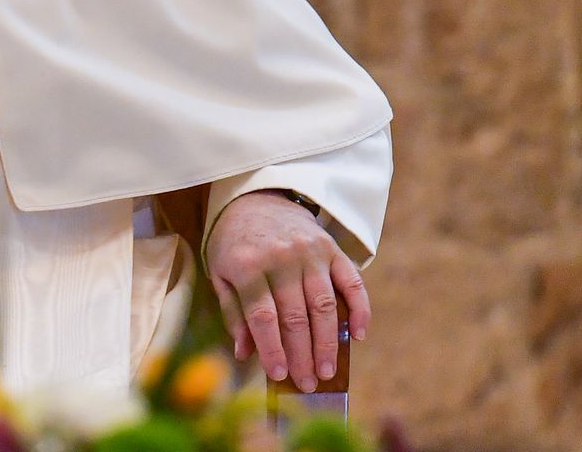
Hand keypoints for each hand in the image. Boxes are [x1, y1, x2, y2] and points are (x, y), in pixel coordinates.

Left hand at [205, 190, 369, 391]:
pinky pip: (352, 282)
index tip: (280, 375)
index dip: (273, 349)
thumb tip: (244, 353)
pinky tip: (359, 336)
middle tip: (308, 383)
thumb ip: (233, 313)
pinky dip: (360, 310)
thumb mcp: (220, 273)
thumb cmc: (234, 244)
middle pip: (296, 316)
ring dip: (328, 342)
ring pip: (324, 305)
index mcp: (247, 265)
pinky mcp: (332, 248)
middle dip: (302, 354)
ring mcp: (310, 252)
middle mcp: (280, 258)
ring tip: (327, 371)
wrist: (256, 199)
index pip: (263, 317)